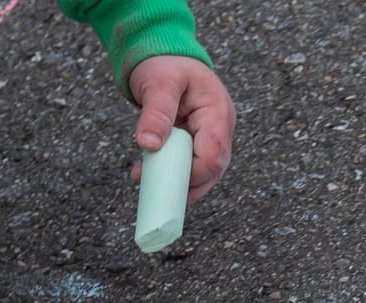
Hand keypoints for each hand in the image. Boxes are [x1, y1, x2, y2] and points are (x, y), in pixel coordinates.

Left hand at [127, 56, 234, 201]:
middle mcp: (221, 127)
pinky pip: (192, 167)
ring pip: (204, 174)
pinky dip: (173, 174)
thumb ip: (156, 113)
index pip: (214, 154)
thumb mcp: (158, 83)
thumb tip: (149, 145)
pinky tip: (149, 171)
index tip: (162, 176)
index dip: (192, 173)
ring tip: (145, 175)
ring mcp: (212, 136)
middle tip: (149, 179)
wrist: (166, 57)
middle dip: (184, 182)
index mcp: (217, 110)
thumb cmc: (164, 65)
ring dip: (177, 181)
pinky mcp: (200, 143)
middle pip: (213, 170)